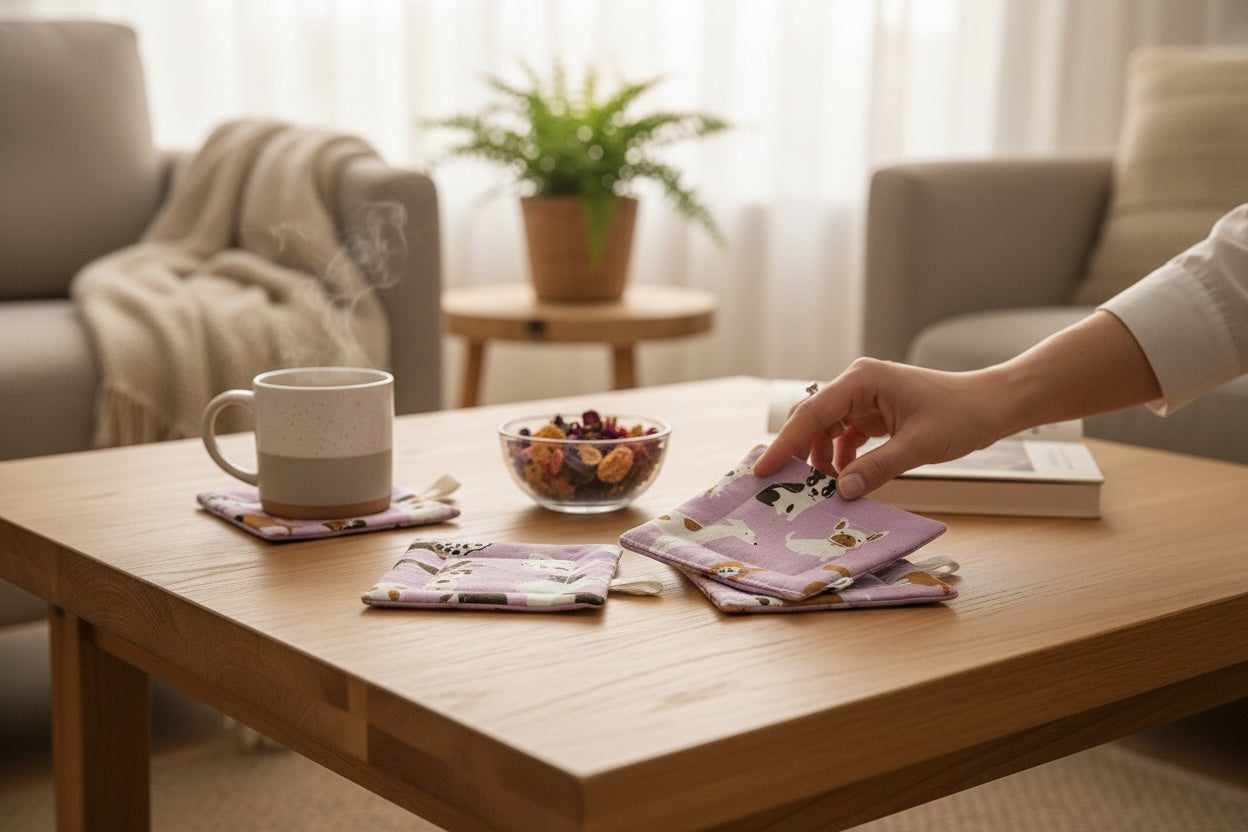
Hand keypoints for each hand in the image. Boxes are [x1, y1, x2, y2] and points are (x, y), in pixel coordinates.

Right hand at [753, 358, 1008, 498]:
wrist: (991, 405)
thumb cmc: (961, 414)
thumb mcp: (919, 445)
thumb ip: (878, 468)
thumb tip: (841, 491)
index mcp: (862, 380)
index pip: (811, 413)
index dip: (785, 443)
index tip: (763, 469)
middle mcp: (857, 385)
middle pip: (811, 420)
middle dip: (799, 454)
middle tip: (785, 487)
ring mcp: (864, 399)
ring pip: (825, 431)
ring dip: (821, 460)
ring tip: (823, 489)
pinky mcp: (873, 414)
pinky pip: (844, 438)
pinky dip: (840, 460)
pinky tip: (846, 479)